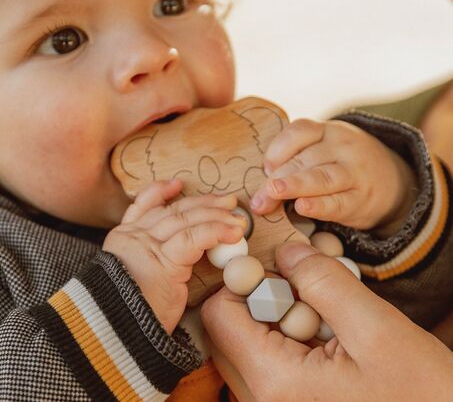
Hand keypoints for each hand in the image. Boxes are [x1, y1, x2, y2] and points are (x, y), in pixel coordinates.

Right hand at [102, 178, 244, 333]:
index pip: (143, 205)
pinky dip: (216, 231)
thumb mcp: (138, 281)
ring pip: (187, 220)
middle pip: (174, 210)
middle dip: (204, 203)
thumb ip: (154, 260)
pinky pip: (195, 237)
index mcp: (123, 239)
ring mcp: (147, 246)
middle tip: (228, 201)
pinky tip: (232, 232)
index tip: (179, 184)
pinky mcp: (165, 260)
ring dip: (217, 217)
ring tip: (238, 220)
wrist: (118, 336)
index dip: (162, 191)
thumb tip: (185, 254)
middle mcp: (133, 237)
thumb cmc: (132, 316)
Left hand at [201, 243, 452, 401]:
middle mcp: (265, 400)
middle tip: (306, 284)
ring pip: (251, 344)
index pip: (220, 314)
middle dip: (261, 296)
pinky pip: (273, 362)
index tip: (277, 263)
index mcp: (276, 381)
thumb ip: (323, 282)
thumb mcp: (375, 328)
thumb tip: (285, 251)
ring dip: (279, 316)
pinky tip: (330, 333)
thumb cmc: (420, 394)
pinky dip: (292, 337)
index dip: (241, 277)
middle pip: (230, 330)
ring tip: (325, 309)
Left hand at [250, 118, 415, 231]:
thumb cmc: (340, 163)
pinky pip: (339, 202)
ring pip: (322, 177)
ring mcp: (354, 172)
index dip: (278, 148)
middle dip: (278, 178)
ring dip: (296, 186)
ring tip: (274, 193)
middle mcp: (342, 147)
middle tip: (258, 197)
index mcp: (326, 130)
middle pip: (305, 159)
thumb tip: (260, 180)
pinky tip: (303, 208)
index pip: (300, 131)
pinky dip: (320, 206)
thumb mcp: (323, 149)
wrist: (392, 180)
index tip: (265, 167)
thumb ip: (294, 158)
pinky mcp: (361, 199)